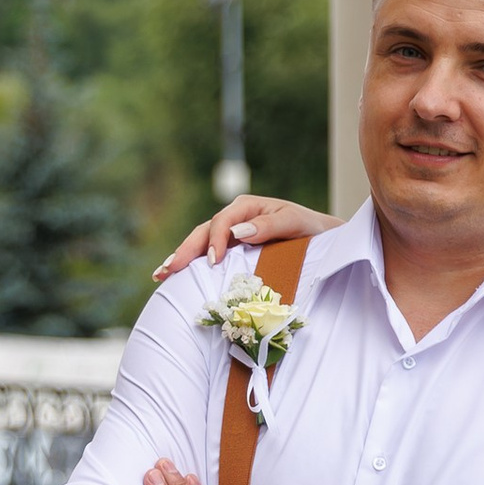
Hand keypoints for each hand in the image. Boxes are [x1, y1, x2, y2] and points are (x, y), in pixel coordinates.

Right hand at [154, 195, 337, 280]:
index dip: (215, 241)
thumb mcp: (294, 223)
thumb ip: (269, 225)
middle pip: (203, 233)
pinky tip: (175, 278)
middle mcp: (235, 218)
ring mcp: (231, 234)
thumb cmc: (311, 230)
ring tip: (161, 274)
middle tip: (168, 270)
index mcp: (247, 207)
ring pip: (200, 244)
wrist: (322, 238)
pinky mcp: (232, 250)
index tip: (212, 262)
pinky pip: (208, 256)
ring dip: (181, 258)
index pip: (222, 222)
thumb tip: (237, 232)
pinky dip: (192, 266)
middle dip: (185, 251)